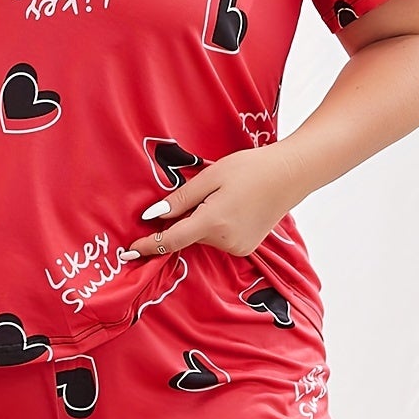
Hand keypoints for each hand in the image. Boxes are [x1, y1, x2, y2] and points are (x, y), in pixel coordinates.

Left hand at [122, 143, 303, 258]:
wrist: (290, 175)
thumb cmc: (250, 168)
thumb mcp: (210, 176)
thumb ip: (180, 199)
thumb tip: (152, 216)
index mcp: (212, 222)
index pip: (170, 240)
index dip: (147, 245)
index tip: (128, 250)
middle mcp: (225, 242)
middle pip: (188, 236)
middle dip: (185, 219)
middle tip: (206, 193)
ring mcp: (237, 248)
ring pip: (203, 238)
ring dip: (202, 222)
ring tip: (226, 196)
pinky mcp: (245, 248)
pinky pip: (218, 240)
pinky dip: (216, 227)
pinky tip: (234, 207)